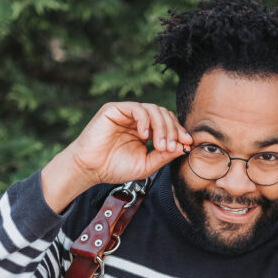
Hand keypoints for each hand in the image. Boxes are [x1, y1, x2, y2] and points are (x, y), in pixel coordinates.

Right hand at [42, 102, 191, 212]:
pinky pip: (136, 109)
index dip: (179, 132)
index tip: (187, 144)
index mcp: (145, 131)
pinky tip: (144, 136)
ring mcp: (126, 113)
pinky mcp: (114, 109)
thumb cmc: (115, 168)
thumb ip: (164, 156)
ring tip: (159, 145)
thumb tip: (184, 148)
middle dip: (172, 130)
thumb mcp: (146, 165)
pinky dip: (145, 121)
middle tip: (172, 147)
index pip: (168, 124)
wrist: (90, 169)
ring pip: (153, 110)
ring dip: (161, 127)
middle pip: (164, 115)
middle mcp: (137, 120)